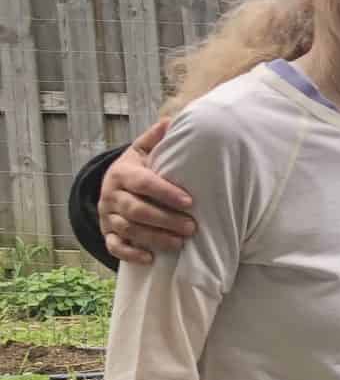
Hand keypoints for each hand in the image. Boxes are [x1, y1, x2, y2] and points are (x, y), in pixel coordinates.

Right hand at [99, 120, 195, 266]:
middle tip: (192, 227)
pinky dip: (130, 254)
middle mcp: (111, 194)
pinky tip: (150, 259)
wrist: (113, 184)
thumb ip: (157, 138)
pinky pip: (114, 247)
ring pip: (128, 229)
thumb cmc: (139, 167)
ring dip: (155, 238)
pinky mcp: (107, 233)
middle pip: (136, 210)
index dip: (165, 193)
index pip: (143, 183)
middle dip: (165, 219)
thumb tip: (173, 121)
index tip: (189, 201)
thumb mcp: (145, 150)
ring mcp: (107, 215)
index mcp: (123, 172)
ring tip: (180, 243)